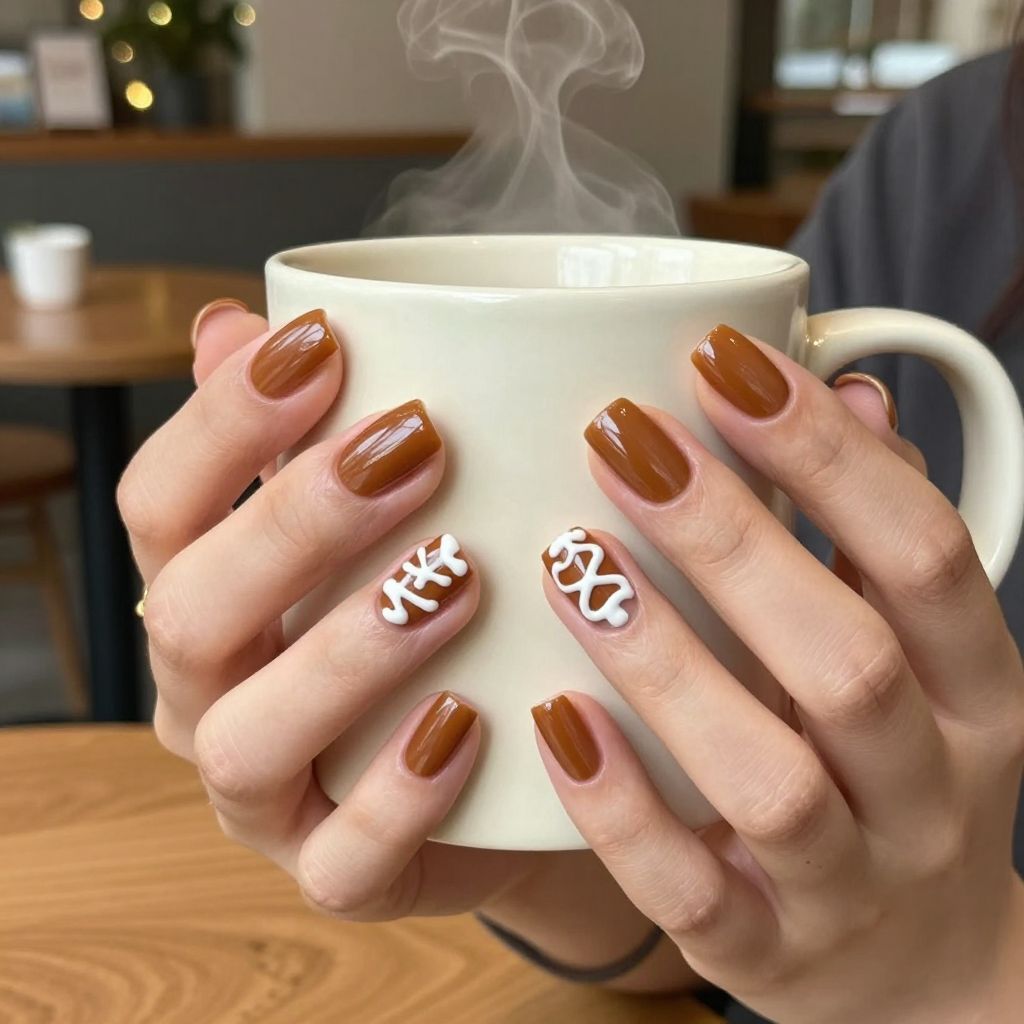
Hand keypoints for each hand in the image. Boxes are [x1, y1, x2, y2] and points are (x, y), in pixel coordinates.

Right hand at [119, 300, 537, 919]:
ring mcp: (264, 798)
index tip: (325, 341)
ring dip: (350, 647)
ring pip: (249, 737)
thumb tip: (239, 319)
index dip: (225, 420)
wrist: (503, 768)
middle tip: (417, 444)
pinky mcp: (335, 875)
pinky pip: (344, 856)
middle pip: (195, 611)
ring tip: (459, 574)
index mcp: (204, 598)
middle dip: (296, 521)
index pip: (160, 504)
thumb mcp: (379, 522)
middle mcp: (209, 697)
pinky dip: (402, 790)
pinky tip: (470, 720)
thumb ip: (312, 434)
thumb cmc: (433, 623)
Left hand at [534, 325, 1023, 1022]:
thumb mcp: (916, 657)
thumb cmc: (890, 769)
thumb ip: (875, 532)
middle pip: (846, 659)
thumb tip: (853, 391)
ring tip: (571, 561)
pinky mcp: (766, 955)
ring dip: (665, 661)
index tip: (720, 361)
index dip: (827, 453)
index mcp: (974, 691)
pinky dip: (620, 807)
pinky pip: (690, 890)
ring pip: (767, 778)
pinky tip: (552, 717)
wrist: (914, 971)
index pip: (922, 553)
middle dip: (730, 537)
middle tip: (620, 438)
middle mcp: (928, 788)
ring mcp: (851, 885)